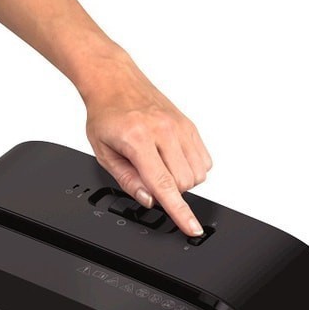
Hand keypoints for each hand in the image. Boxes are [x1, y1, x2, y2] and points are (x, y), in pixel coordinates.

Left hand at [83, 49, 212, 236]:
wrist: (115, 81)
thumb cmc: (106, 114)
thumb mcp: (104, 153)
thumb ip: (127, 179)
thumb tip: (149, 199)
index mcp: (138, 139)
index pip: (164, 184)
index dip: (179, 212)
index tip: (192, 228)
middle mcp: (164, 130)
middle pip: (184, 183)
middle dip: (169, 191)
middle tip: (148, 177)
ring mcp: (180, 126)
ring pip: (198, 174)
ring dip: (182, 180)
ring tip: (160, 166)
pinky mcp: (190, 124)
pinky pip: (204, 160)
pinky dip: (192, 168)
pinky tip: (173, 159)